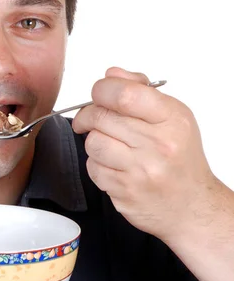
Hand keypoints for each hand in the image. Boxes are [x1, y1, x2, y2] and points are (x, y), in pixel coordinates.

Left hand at [72, 66, 217, 242]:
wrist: (191, 206)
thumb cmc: (180, 158)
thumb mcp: (173, 117)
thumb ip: (140, 91)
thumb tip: (111, 74)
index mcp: (171, 119)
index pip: (124, 94)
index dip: (101, 89)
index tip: (98, 94)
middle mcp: (157, 145)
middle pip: (101, 117)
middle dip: (88, 114)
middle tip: (90, 118)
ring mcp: (140, 171)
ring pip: (93, 143)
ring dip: (94, 140)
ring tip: (110, 145)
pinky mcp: (124, 192)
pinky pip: (93, 168)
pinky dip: (97, 164)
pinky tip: (114, 166)